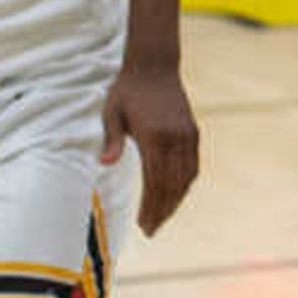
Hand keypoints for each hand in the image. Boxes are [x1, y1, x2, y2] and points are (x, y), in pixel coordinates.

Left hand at [102, 61, 201, 235]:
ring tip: (162, 218)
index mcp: (155, 135)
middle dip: (162, 210)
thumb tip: (105, 164)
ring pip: (186, 177)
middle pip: (172, 184)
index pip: (155, 181)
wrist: (154, 66)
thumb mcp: (112, 112)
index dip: (151, 207)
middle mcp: (176, 138)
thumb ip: (111, 140)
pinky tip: (176, 195)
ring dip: (175, 200)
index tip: (143, 226)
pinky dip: (185, 184)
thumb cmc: (126, 91)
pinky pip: (193, 165)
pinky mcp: (192, 132)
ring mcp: (187, 135)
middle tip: (151, 231)